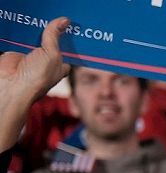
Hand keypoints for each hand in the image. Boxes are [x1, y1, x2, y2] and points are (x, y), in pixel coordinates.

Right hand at [0, 17, 70, 151]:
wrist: (12, 84)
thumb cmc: (37, 77)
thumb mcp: (52, 54)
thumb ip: (55, 36)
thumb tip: (64, 21)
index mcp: (61, 65)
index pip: (68, 48)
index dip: (70, 37)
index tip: (73, 24)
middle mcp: (47, 61)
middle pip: (52, 40)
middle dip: (53, 30)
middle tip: (57, 15)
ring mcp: (32, 56)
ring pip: (36, 37)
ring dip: (38, 29)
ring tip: (43, 15)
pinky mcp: (18, 51)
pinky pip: (22, 37)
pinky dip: (24, 30)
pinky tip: (28, 22)